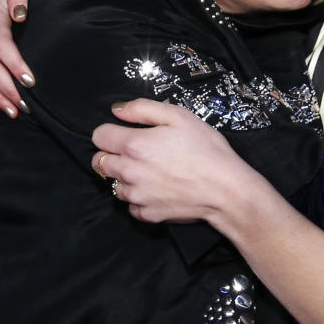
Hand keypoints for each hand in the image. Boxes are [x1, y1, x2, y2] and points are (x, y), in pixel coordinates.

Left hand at [90, 99, 259, 223]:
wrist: (225, 189)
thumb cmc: (206, 150)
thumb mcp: (179, 116)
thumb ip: (142, 109)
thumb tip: (117, 110)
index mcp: (134, 145)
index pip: (99, 136)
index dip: (111, 131)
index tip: (126, 133)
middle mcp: (128, 172)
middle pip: (100, 162)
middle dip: (112, 155)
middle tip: (138, 152)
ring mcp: (136, 196)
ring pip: (114, 185)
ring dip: (125, 178)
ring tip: (150, 172)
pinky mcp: (147, 214)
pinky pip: (131, 206)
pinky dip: (139, 198)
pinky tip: (157, 189)